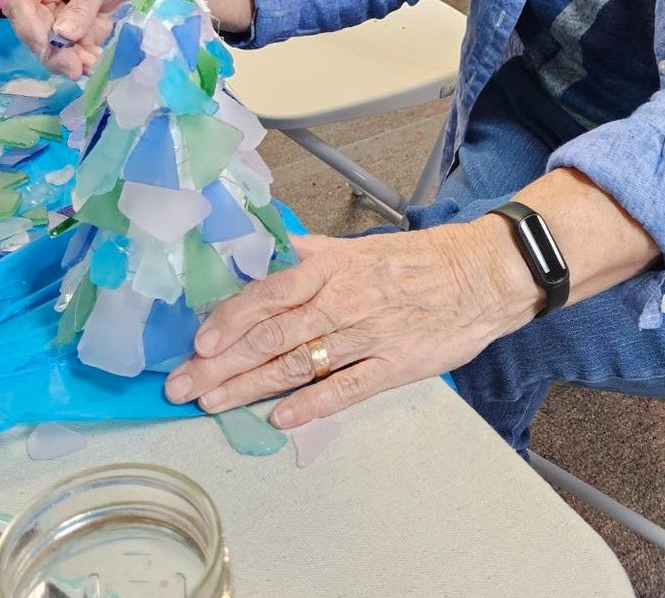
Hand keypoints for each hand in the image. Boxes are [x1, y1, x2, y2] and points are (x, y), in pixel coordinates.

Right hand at [2, 0, 141, 78]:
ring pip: (50, 49)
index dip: (27, 25)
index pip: (19, 1)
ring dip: (67, 62)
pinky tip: (95, 64)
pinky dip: (82, 62)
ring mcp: (57, 20)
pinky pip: (72, 54)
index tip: (46, 44)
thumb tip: (63, 35)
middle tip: (73, 67)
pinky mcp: (74, 35)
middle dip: (51, 53)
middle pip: (32, 31)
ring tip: (91, 66)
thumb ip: (83, 2)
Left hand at [163, 222, 537, 428]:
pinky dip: (311, 404)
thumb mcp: (360, 246)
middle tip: (182, 386)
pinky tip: (280, 418)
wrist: (481, 274)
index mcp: (334, 267)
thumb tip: (267, 252)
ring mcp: (368, 336)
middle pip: (273, 336)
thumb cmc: (418, 261)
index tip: (198, 341)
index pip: (270, 293)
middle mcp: (344, 301)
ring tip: (214, 404)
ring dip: (250, 387)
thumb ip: (311, 255)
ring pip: (299, 365)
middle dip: (221, 363)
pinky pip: (346, 388)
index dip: (231, 318)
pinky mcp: (394, 366)